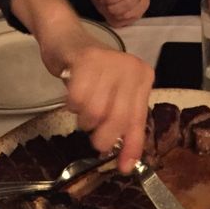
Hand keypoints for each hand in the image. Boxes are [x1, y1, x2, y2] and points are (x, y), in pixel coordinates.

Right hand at [11, 0, 152, 171]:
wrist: (67, 41)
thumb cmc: (92, 76)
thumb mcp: (114, 99)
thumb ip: (123, 127)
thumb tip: (126, 163)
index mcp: (143, 78)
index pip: (138, 120)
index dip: (131, 147)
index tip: (124, 168)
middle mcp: (131, 68)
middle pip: (117, 120)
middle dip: (103, 138)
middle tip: (95, 139)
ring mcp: (110, 62)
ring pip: (96, 112)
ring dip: (84, 120)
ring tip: (83, 110)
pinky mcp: (87, 59)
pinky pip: (77, 101)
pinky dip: (72, 105)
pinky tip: (73, 96)